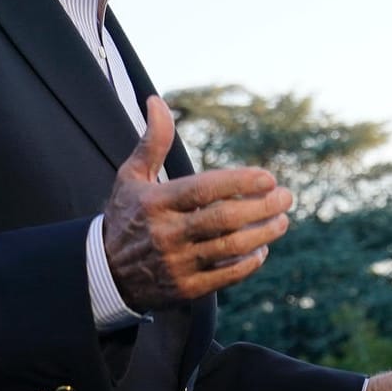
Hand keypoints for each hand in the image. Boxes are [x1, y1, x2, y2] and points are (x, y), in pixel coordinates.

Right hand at [103, 96, 291, 310]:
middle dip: (261, 207)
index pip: (204, 190)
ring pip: (229, 248)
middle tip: (286, 196)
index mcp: (156, 203)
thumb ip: (152, 141)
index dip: (240, 183)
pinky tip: (262, 249)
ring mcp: (176, 264)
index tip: (269, 177)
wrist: (105, 273)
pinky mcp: (185, 289)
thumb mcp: (131, 177)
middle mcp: (166, 234)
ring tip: (282, 220)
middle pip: (223, 220)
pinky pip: (225, 276)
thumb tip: (156, 101)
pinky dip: (249, 263)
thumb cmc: (126, 216)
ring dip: (263, 234)